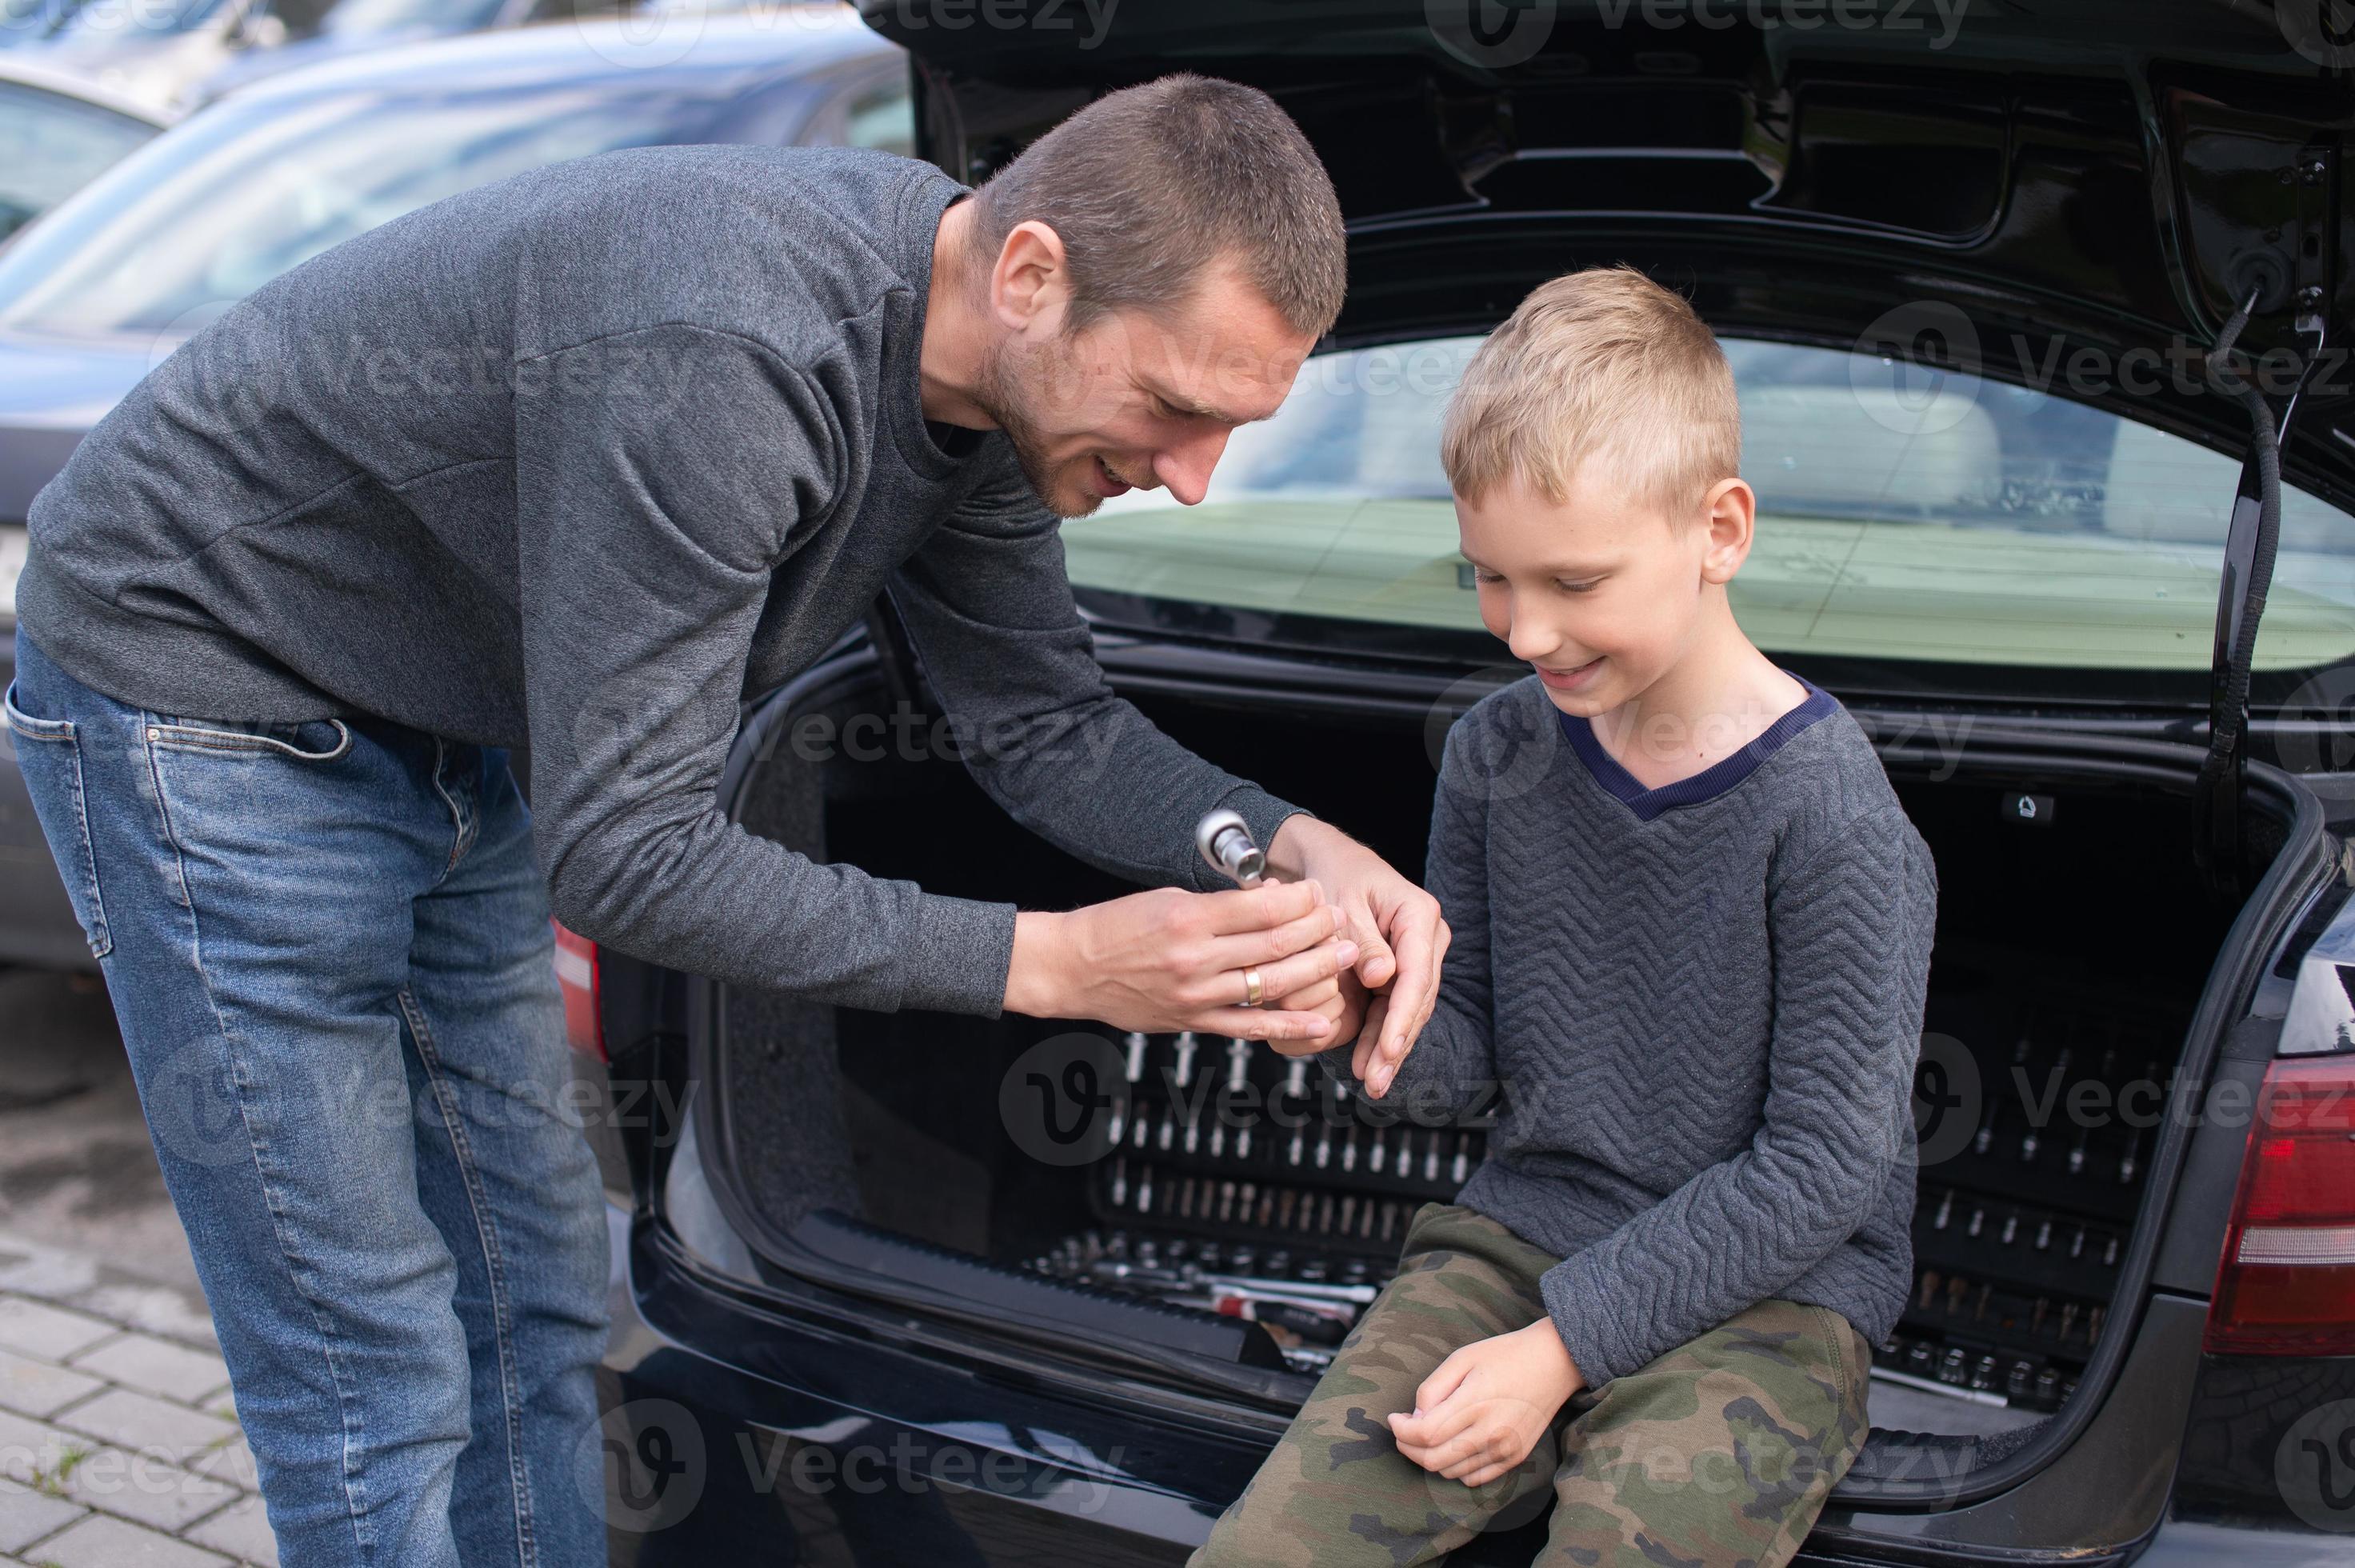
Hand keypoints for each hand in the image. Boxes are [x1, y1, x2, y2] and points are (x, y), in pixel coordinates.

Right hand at [1003, 878, 1358, 1043]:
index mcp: (1190, 918)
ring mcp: (1197, 995)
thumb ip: (1221, 904)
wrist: (1075, 968)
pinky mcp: (1194, 1022)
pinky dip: (1290, 1024)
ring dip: (1317, 969)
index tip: (1318, 893)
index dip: (1301, 900)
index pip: (1263, 907)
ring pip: (1272, 983)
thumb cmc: (1119, 926)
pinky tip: (1321, 1019)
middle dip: (1319, 930)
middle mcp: (1196, 958)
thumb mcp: (1168, 899)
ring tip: (1346, 957)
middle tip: (1343, 922)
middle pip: (1276, 944)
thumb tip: (1273, 900)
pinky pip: (1251, 1026)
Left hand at [1266, 816, 1447, 1096]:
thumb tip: (1382, 980)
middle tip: (1377, 1082)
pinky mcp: (1398, 972)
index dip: (1402, 1018)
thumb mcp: (1341, 901)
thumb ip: (1364, 940)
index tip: (1388, 1051)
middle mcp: (1425, 939)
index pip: (1416, 976)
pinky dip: (1379, 1037)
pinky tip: (1369, 1065)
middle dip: (1396, 1044)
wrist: (1328, 861)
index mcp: (1419, 916)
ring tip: (1373, 1084)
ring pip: (1406, 1012)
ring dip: (1389, 1049)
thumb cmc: (1333, 874)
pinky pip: (1391, 1009)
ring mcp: (1415, 957)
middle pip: (1416, 1001)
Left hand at [1388, 1321, 1582, 1488]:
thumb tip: (1415, 1419)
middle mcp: (1491, 1432)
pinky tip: (1453, 1446)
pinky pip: (1474, 1478)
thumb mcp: (1462, 1358)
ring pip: (1451, 1473)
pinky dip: (1455, 1468)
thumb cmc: (1504, 1355)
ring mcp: (1505, 1449)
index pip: (1424, 1434)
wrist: (1554, 1362)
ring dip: (1430, 1458)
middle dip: (1408, 1448)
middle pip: (1433, 1460)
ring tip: (1428, 1436)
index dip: (1400, 1431)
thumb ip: (1433, 1389)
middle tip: (1403, 1432)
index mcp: (1475, 1402)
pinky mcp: (1515, 1458)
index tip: (1394, 1418)